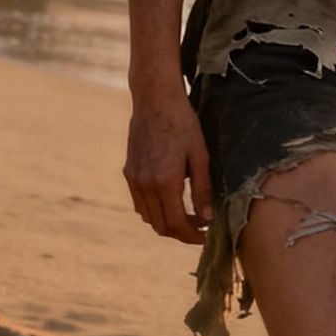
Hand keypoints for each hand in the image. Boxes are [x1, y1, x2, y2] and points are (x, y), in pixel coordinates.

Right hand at [124, 88, 213, 244]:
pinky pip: (139, 202)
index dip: (191, 236)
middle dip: (180, 233)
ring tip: (186, 216)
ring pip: (148, 217)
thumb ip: (202, 188)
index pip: (176, 224)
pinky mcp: (129, 172)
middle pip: (160, 226)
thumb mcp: (200, 154)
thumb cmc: (182, 123)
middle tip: (198, 228)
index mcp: (164, 182)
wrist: (155, 99)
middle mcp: (145, 185)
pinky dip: (153, 210)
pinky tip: (169, 200)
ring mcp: (134, 179)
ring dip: (166, 223)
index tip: (205, 235)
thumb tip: (206, 217)